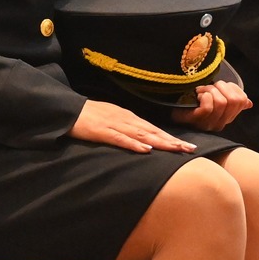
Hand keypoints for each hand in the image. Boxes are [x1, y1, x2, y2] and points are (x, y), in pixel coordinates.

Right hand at [71, 100, 196, 153]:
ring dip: (160, 142)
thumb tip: (143, 139)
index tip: (187, 145)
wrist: (68, 110)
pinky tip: (146, 150)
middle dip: (172, 141)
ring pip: (142, 135)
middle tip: (190, 148)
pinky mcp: (102, 131)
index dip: (171, 138)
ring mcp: (115, 125)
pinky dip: (134, 144)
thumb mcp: (112, 120)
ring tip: (176, 149)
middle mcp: (126, 120)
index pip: (154, 129)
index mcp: (129, 118)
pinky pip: (121, 139)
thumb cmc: (89, 116)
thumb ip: (127, 128)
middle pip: (153, 132)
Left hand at [173, 79, 250, 131]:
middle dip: (220, 88)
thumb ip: (232, 100)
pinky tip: (196, 96)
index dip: (232, 88)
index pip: (242, 100)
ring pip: (221, 102)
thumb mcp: (216, 99)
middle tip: (209, 87)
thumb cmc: (194, 102)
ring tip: (200, 91)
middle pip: (233, 100)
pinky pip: (208, 107)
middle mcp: (221, 122)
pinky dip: (203, 96)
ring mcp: (209, 124)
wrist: (172, 110)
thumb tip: (249, 103)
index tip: (220, 86)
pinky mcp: (197, 121)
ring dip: (210, 91)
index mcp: (228, 116)